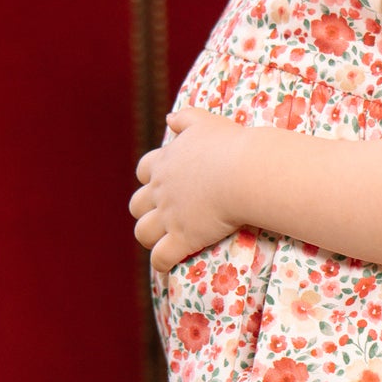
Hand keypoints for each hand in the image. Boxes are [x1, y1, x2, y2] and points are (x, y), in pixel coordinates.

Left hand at [129, 105, 244, 272]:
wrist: (243, 173)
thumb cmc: (229, 145)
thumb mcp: (204, 122)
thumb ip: (185, 118)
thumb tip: (169, 118)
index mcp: (165, 162)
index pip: (144, 170)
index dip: (151, 179)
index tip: (164, 183)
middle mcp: (161, 190)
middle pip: (137, 204)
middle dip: (146, 211)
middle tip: (163, 216)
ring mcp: (169, 215)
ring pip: (143, 232)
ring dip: (150, 237)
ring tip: (163, 241)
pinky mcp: (182, 237)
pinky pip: (161, 257)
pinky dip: (161, 262)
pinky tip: (167, 264)